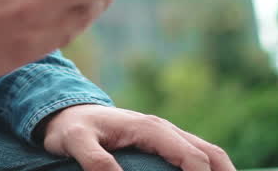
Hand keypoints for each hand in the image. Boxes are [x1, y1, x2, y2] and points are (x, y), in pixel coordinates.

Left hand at [39, 104, 233, 170]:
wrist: (66, 111)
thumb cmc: (71, 127)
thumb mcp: (76, 142)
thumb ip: (96, 161)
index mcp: (151, 129)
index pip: (192, 158)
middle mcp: (165, 129)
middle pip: (211, 155)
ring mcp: (167, 135)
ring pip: (208, 154)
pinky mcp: (164, 143)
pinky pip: (195, 156)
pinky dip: (208, 170)